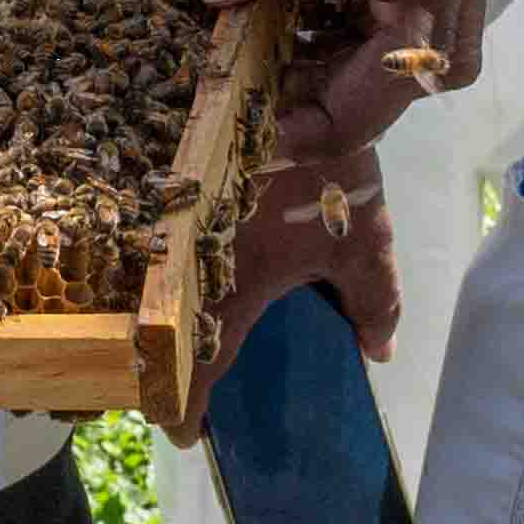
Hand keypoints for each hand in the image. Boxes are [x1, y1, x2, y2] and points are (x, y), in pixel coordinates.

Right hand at [163, 123, 405, 442]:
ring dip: (154, 316)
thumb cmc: (327, 177)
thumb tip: (379, 352)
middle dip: (164, 367)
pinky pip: (145, 244)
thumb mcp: (363, 241)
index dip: (189, 413)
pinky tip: (173, 265)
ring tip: (173, 328)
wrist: (285, 88)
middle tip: (181, 379)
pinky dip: (153, 268)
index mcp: (234, 289)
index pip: (198, 372)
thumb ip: (374, 300)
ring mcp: (166, 224)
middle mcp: (186, 263)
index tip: (192, 435)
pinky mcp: (158, 188)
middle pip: (155, 334)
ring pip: (144, 289)